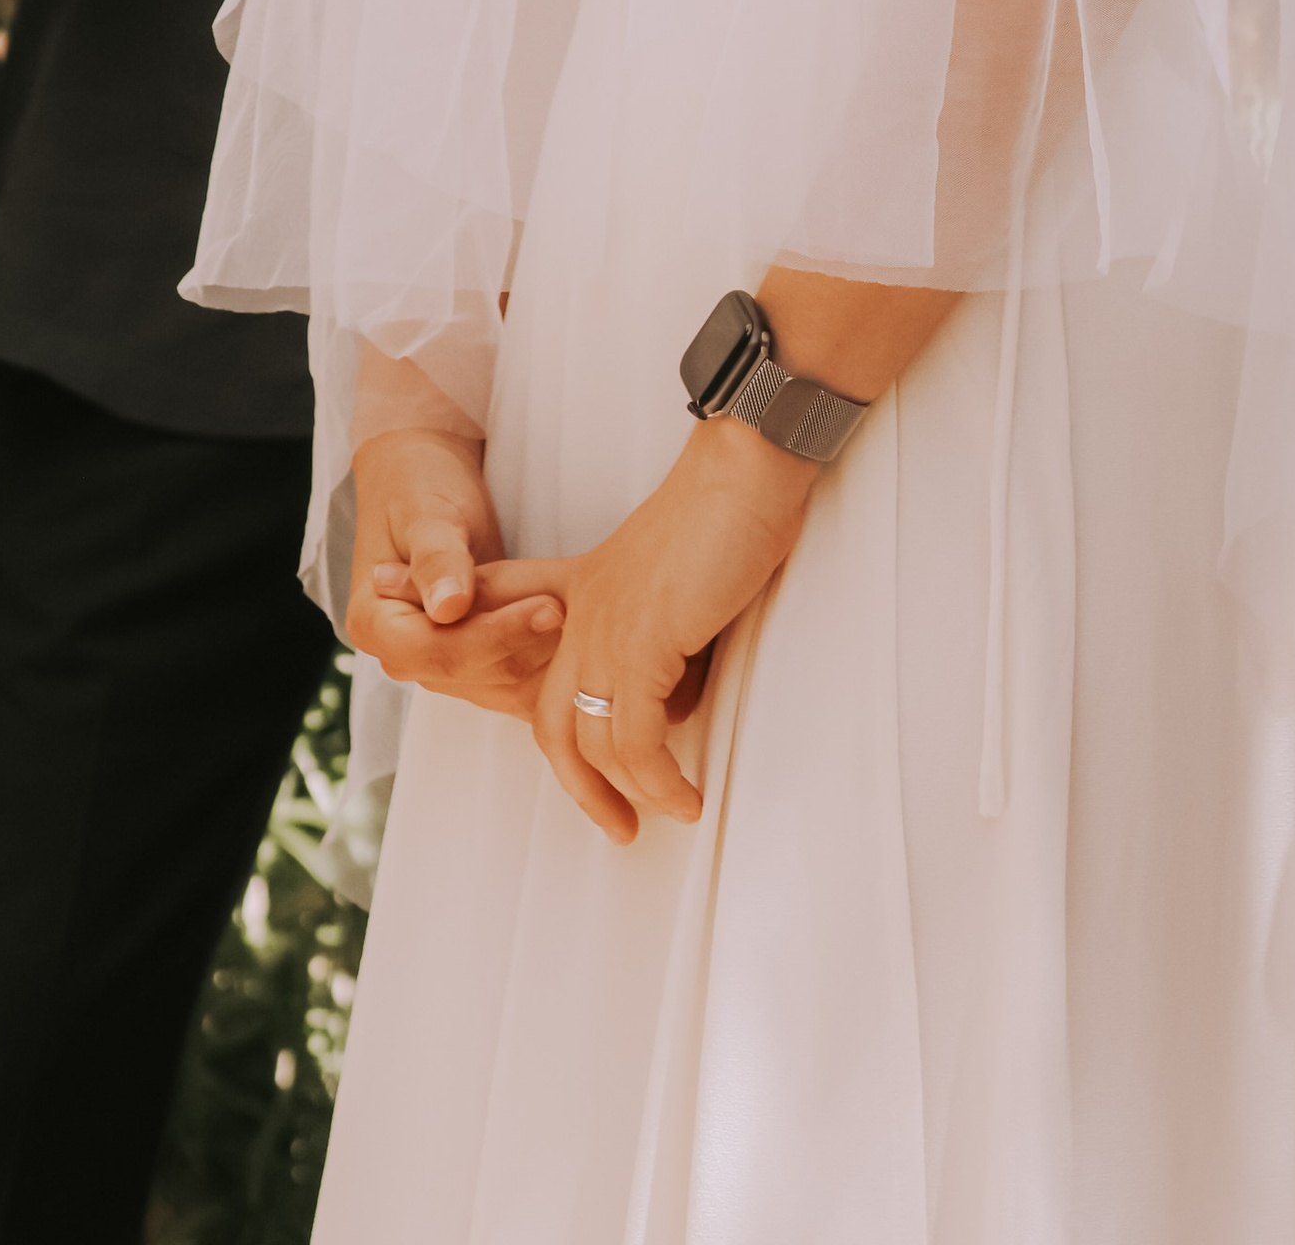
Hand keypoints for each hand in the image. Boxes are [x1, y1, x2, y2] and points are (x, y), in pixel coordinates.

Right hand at [345, 424, 569, 714]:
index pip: (440, 652)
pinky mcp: (471, 654)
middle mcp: (402, 654)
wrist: (423, 474)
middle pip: (473, 672)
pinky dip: (545, 658)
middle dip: (530, 645)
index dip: (497, 636)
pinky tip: (583, 636)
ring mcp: (436, 659)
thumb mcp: (426, 511)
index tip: (550, 608)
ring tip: (594, 623)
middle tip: (586, 613)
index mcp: (374, 624)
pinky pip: (512, 673)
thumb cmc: (420, 483)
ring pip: (499, 680)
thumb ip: (436, 559)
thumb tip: (448, 609)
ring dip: (545, 657)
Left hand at [534, 419, 812, 845]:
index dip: (561, 739)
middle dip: (581, 789)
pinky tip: (686, 795)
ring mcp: (607, 629)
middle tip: (619, 827)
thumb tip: (679, 700)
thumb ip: (667, 638)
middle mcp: (583, 616)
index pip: (548, 679)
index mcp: (587, 595)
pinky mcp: (642, 640)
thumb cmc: (728, 511)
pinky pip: (636, 738)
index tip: (593, 783)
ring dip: (631, 793)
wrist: (746, 467)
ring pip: (593, 742)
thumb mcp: (680, 581)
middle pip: (555, 726)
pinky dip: (659, 780)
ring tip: (674, 811)